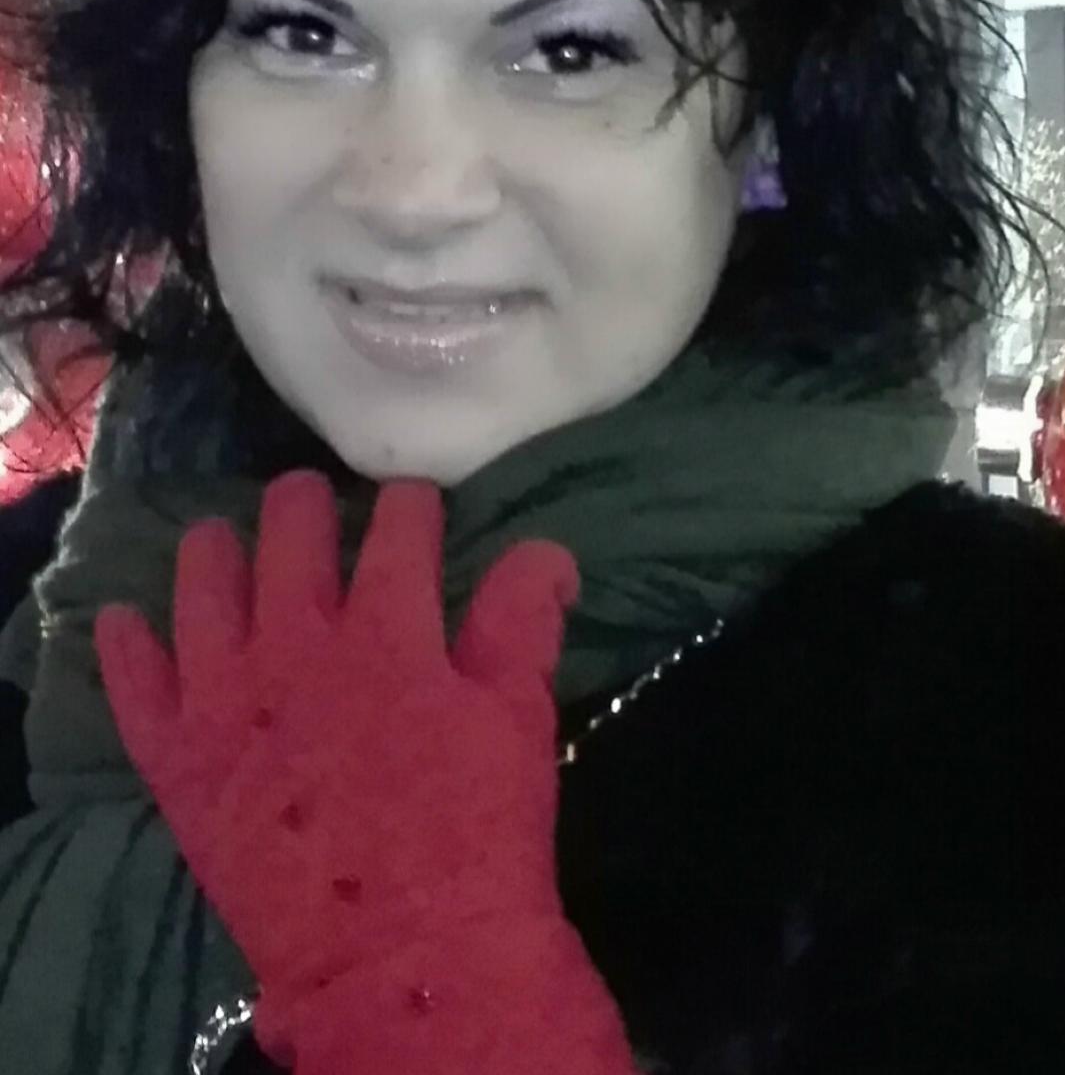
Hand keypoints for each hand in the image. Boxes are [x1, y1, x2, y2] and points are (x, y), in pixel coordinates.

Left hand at [94, 471, 585, 1060]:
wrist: (403, 956)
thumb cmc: (477, 831)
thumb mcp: (519, 716)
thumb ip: (526, 619)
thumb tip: (551, 551)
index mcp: (387, 630)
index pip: (397, 531)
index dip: (410, 506)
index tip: (415, 503)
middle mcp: (296, 646)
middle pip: (291, 540)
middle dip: (305, 505)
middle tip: (309, 495)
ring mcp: (226, 700)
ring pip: (203, 593)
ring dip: (213, 553)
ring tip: (219, 535)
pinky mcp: (180, 761)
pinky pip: (137, 688)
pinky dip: (127, 649)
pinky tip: (124, 620)